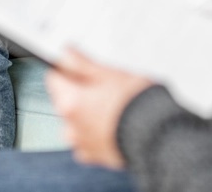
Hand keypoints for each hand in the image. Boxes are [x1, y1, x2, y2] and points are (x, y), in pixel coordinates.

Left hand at [46, 49, 153, 168]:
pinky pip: (87, 138)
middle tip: (107, 86)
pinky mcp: (94, 157)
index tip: (82, 67)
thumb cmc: (136, 105)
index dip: (68, 68)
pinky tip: (114, 124)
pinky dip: (96, 131)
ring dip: (88, 112)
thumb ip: (82, 63)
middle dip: (80, 91)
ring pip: (76, 120)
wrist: (157, 137)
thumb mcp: (110, 74)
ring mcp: (81, 144)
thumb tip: (66, 53)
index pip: (54, 77)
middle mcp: (69, 126)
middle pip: (65, 99)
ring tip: (114, 107)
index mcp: (70, 102)